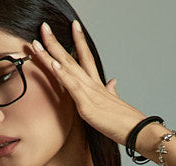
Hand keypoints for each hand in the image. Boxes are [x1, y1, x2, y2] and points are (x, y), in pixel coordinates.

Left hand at [29, 20, 148, 146]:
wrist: (137, 131)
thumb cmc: (125, 121)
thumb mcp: (115, 103)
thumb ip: (111, 91)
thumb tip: (112, 82)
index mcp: (98, 85)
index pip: (87, 57)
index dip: (79, 41)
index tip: (73, 25)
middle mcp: (92, 85)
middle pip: (72, 59)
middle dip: (56, 43)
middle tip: (44, 27)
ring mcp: (89, 94)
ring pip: (68, 69)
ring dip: (52, 55)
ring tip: (38, 41)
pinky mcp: (87, 106)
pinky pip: (73, 87)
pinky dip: (63, 75)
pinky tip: (53, 64)